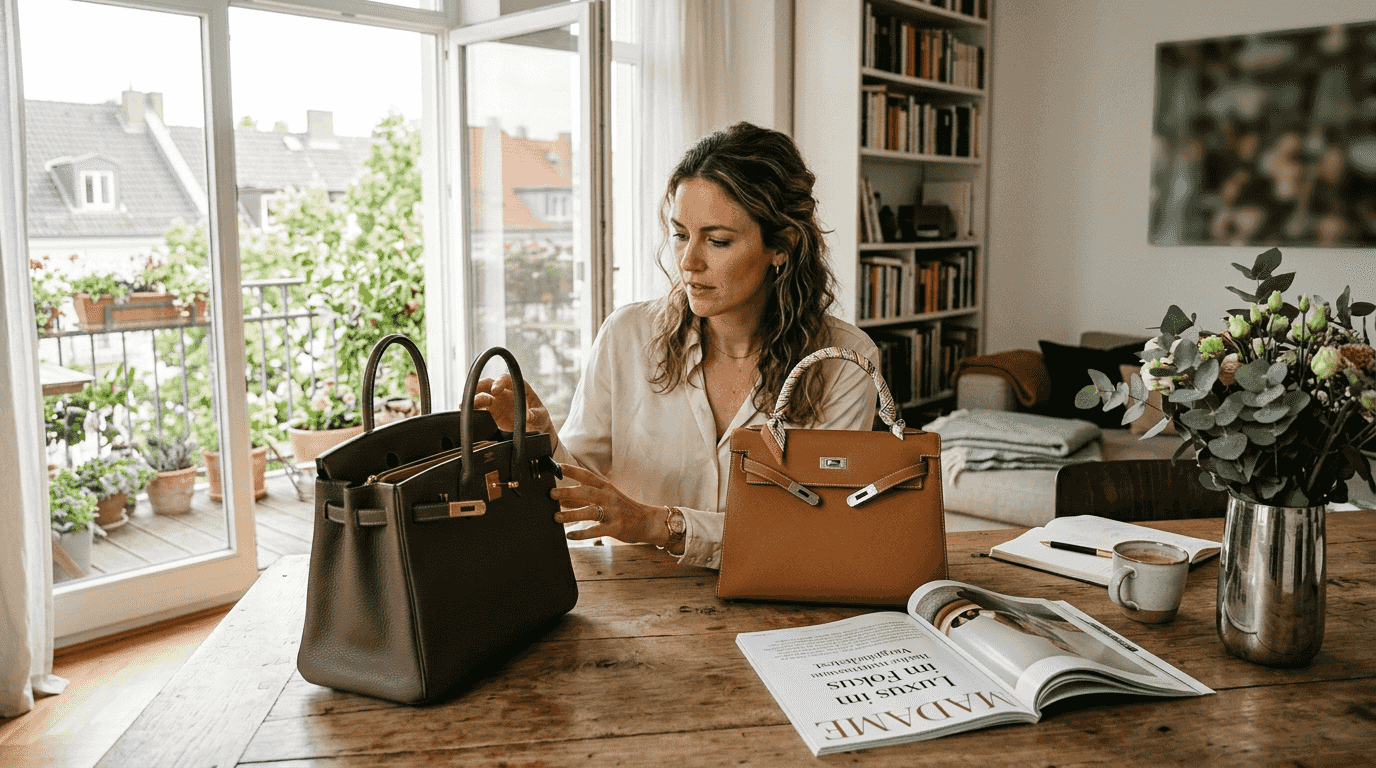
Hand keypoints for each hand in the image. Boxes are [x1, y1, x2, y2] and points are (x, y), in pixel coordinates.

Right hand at [472, 374, 554, 442]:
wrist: (536, 429)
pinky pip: (480, 408)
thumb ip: (535, 415)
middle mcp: (505, 391)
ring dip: (473, 398)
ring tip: (464, 405)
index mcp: (519, 387)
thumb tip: (528, 416)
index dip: (500, 382)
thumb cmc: (540, 418)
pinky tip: (465, 412)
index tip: (495, 390)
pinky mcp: (491, 412)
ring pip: (481, 395)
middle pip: (489, 384)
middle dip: (480, 387)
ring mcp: (497, 401)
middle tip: (474, 396)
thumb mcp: (541, 416)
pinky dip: (472, 409)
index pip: (507, 379)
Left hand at [551, 464, 667, 545]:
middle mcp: (609, 497)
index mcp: (605, 486)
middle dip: (568, 492)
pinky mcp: (616, 527)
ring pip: (590, 511)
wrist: (647, 521)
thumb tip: (560, 500)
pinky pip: (596, 530)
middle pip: (587, 491)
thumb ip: (583, 499)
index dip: (570, 470)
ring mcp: (613, 512)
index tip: (555, 467)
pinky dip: (582, 533)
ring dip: (572, 514)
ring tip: (556, 517)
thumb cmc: (622, 509)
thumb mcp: (605, 499)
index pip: (586, 475)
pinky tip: (570, 535)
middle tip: (551, 493)